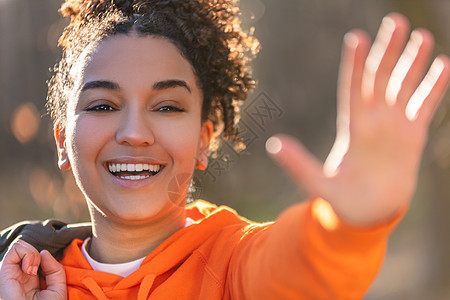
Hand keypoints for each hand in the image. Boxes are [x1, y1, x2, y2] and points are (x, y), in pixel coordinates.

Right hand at [0, 240, 66, 299]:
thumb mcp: (57, 287)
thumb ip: (55, 269)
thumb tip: (43, 252)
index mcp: (30, 279)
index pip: (32, 257)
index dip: (42, 257)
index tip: (47, 269)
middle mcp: (19, 275)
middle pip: (24, 249)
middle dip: (35, 253)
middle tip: (38, 269)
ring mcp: (11, 274)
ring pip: (18, 246)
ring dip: (31, 253)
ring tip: (34, 270)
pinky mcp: (4, 274)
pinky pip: (13, 250)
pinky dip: (26, 253)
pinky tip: (30, 269)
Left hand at [267, 13, 449, 224]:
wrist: (367, 211)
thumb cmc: (341, 200)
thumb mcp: (318, 184)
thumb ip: (298, 164)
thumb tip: (273, 145)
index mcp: (352, 128)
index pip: (353, 88)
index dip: (355, 64)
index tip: (357, 38)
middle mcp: (373, 120)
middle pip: (380, 78)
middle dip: (388, 51)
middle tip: (396, 21)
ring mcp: (393, 125)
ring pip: (403, 86)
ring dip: (413, 62)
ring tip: (422, 36)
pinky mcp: (412, 135)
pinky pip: (425, 104)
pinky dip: (434, 86)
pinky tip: (444, 64)